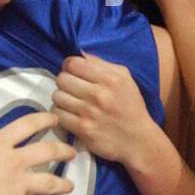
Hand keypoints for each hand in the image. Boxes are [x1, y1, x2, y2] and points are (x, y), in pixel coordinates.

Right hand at [0, 103, 70, 194]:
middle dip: (64, 150)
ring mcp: (19, 185)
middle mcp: (14, 161)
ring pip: (50, 182)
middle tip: (72, 153)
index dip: (44, 119)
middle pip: (48, 151)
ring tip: (70, 186)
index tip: (55, 118)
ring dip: (62, 184)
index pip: (28, 125)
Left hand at [53, 53, 161, 169]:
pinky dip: (62, 114)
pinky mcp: (83, 130)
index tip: (74, 73)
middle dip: (65, 82)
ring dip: (62, 98)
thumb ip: (101, 64)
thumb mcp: (125, 78)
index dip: (69, 66)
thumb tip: (79, 53)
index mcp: (109, 79)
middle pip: (62, 79)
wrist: (138, 140)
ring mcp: (89, 113)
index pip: (72, 63)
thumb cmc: (131, 106)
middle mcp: (99, 94)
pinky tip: (71, 115)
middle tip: (72, 89)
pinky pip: (58, 115)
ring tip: (72, 102)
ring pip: (57, 96)